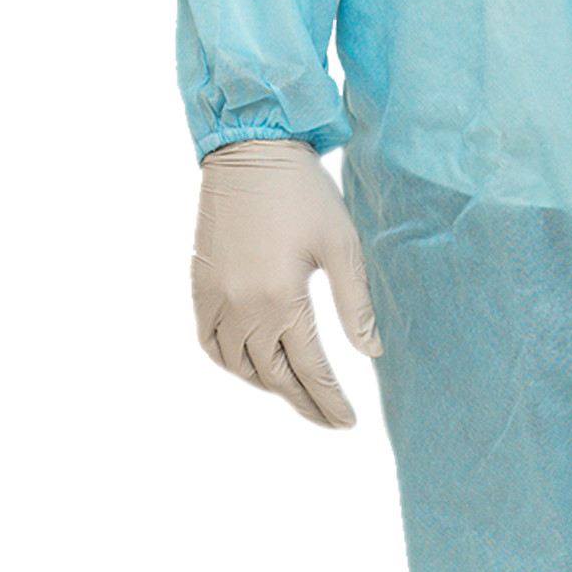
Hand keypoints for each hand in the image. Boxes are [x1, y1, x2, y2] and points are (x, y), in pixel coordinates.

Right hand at [192, 139, 383, 427]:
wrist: (250, 150)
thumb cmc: (303, 191)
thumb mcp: (341, 243)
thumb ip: (355, 302)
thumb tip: (371, 352)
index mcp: (281, 299)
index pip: (309, 369)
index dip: (329, 400)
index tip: (347, 421)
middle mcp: (242, 307)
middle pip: (274, 376)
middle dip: (304, 402)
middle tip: (329, 419)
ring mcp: (216, 299)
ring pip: (239, 366)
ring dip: (269, 385)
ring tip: (297, 391)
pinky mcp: (200, 285)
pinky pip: (210, 343)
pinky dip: (230, 362)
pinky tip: (251, 365)